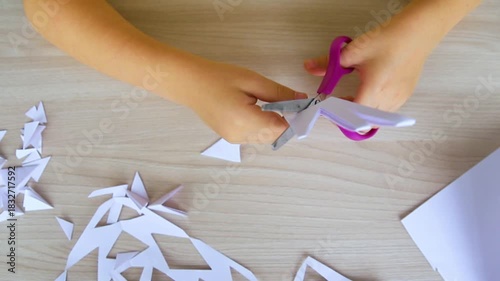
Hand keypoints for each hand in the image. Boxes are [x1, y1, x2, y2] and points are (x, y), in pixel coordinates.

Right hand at [186, 59, 306, 143]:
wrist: (190, 83)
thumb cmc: (219, 77)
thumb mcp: (252, 80)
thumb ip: (279, 93)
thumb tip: (302, 100)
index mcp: (244, 121)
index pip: (280, 128)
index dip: (294, 117)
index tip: (299, 103)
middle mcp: (240, 136)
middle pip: (274, 136)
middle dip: (284, 121)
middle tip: (284, 99)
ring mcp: (234, 139)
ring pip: (265, 137)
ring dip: (272, 124)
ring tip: (266, 102)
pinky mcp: (230, 138)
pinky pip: (254, 136)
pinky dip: (261, 125)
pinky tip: (255, 109)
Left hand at [304, 27, 429, 111]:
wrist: (415, 33)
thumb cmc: (387, 41)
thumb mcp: (352, 51)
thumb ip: (328, 62)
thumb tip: (308, 66)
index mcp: (374, 90)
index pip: (353, 116)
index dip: (339, 116)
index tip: (331, 108)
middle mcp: (388, 99)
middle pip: (365, 122)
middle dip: (349, 116)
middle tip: (339, 103)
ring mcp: (399, 99)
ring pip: (377, 119)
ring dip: (363, 113)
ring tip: (353, 97)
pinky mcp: (405, 95)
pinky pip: (388, 111)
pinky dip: (375, 108)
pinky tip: (370, 93)